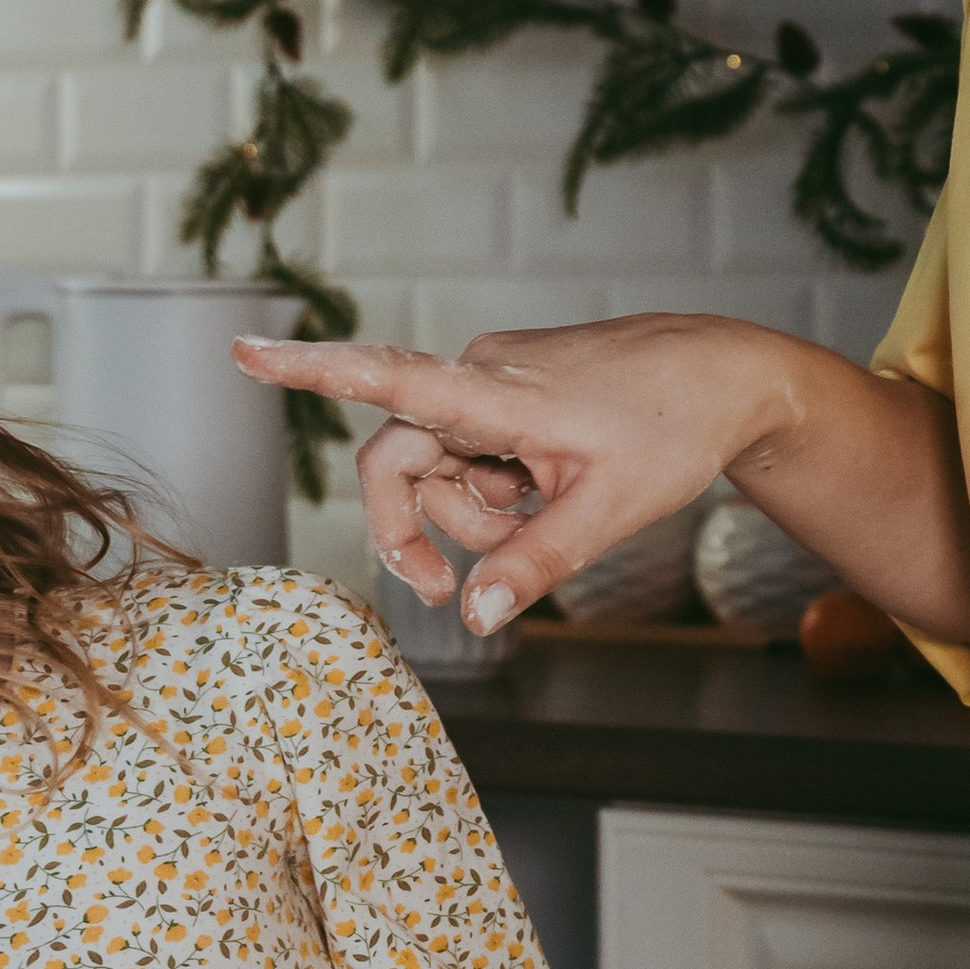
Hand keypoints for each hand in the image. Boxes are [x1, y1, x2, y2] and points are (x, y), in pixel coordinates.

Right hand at [233, 316, 816, 631]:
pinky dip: (495, 487)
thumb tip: (472, 616)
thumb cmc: (675, 430)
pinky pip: (470, 450)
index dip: (310, 371)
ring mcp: (493, 378)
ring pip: (438, 464)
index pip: (387, 377)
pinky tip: (547, 487)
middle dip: (417, 528)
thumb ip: (535, 563)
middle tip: (441, 592)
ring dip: (472, 512)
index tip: (243, 352)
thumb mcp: (609, 512)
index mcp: (497, 392)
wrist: (727, 374)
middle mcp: (481, 373)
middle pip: (398, 459)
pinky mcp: (508, 387)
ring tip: (542, 515)